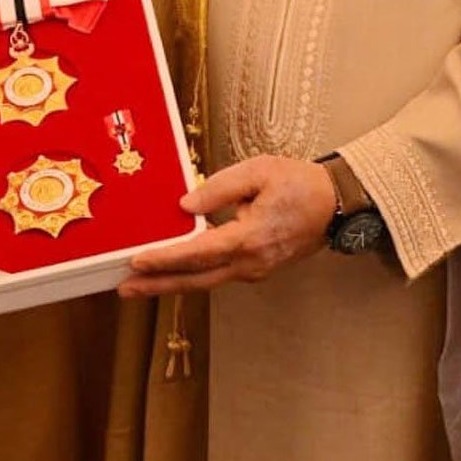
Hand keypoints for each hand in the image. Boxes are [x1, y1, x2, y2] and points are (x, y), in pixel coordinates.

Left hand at [116, 155, 333, 297]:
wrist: (335, 204)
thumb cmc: (299, 183)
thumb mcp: (258, 171)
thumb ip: (218, 188)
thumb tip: (185, 205)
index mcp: (249, 239)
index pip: (198, 253)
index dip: (165, 258)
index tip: (138, 261)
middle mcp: (250, 263)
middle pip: (196, 279)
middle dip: (158, 284)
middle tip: (125, 288)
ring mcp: (254, 270)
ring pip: (206, 281)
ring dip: (172, 283)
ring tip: (140, 284)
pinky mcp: (256, 268)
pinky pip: (217, 275)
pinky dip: (192, 276)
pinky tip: (173, 271)